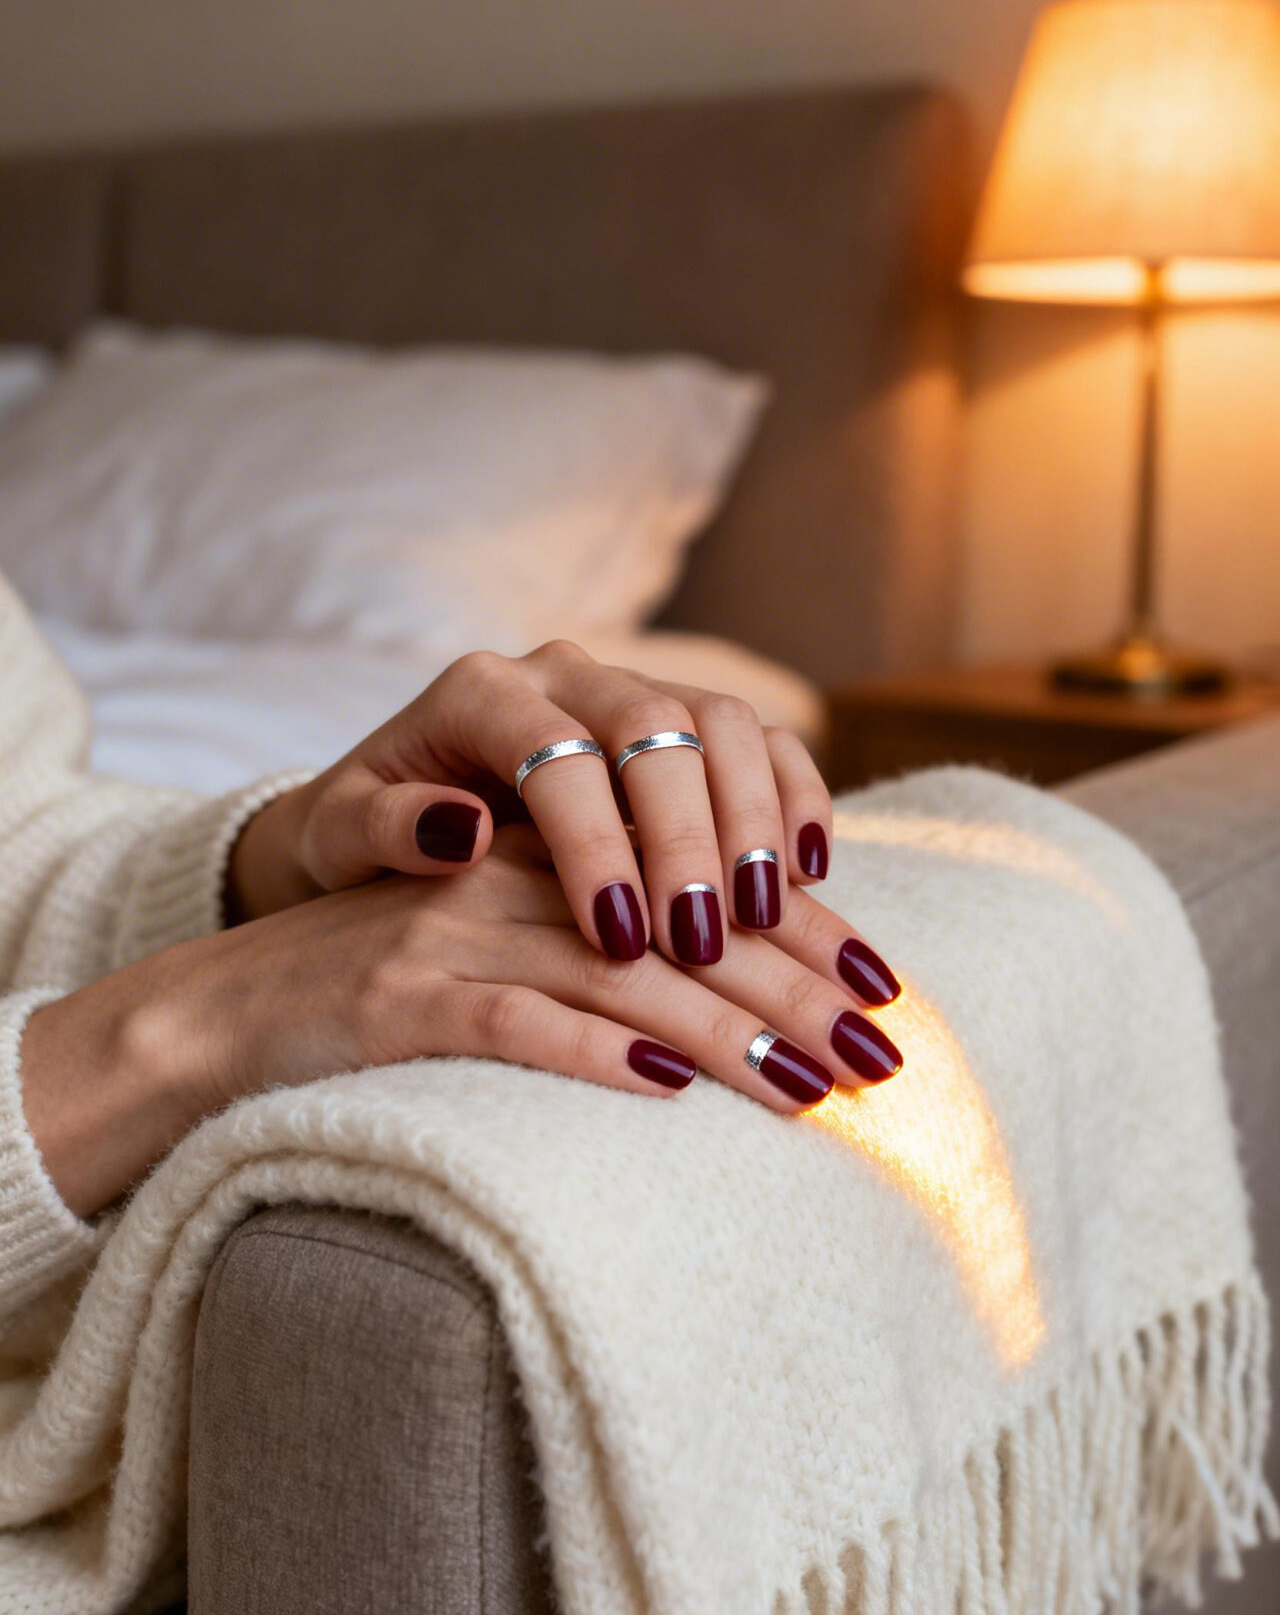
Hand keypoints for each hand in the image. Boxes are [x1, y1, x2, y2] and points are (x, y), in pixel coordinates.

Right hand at [23, 829, 900, 1219]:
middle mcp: (507, 875)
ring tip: (811, 1089)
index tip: (879, 990)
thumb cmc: (373, 994)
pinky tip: (662, 1092)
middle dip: (790, 992)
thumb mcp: (492, 946)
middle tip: (880, 1056)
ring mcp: (450, 935)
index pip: (693, 884)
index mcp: (541, 851)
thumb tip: (721, 1010)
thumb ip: (593, 949)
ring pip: (614, 975)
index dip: (795, 935)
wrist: (215, 1015)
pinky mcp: (395, 998)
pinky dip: (589, 1055)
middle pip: (677, 928)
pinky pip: (508, 1022)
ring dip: (723, 1036)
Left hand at [228, 640, 837, 970]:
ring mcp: (636, 689)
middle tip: (702, 941)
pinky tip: (810, 876)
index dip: (596, 846)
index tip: (617, 939)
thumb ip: (383, 827)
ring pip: (724, 725)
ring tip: (763, 919)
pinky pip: (764, 742)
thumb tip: (462, 829)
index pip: (557, 756)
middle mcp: (568, 673)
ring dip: (755, 821)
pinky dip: (797, 799)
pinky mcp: (687, 726)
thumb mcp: (338, 837)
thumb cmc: (362, 836)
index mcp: (481, 692)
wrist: (391, 812)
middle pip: (657, 729)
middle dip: (687, 840)